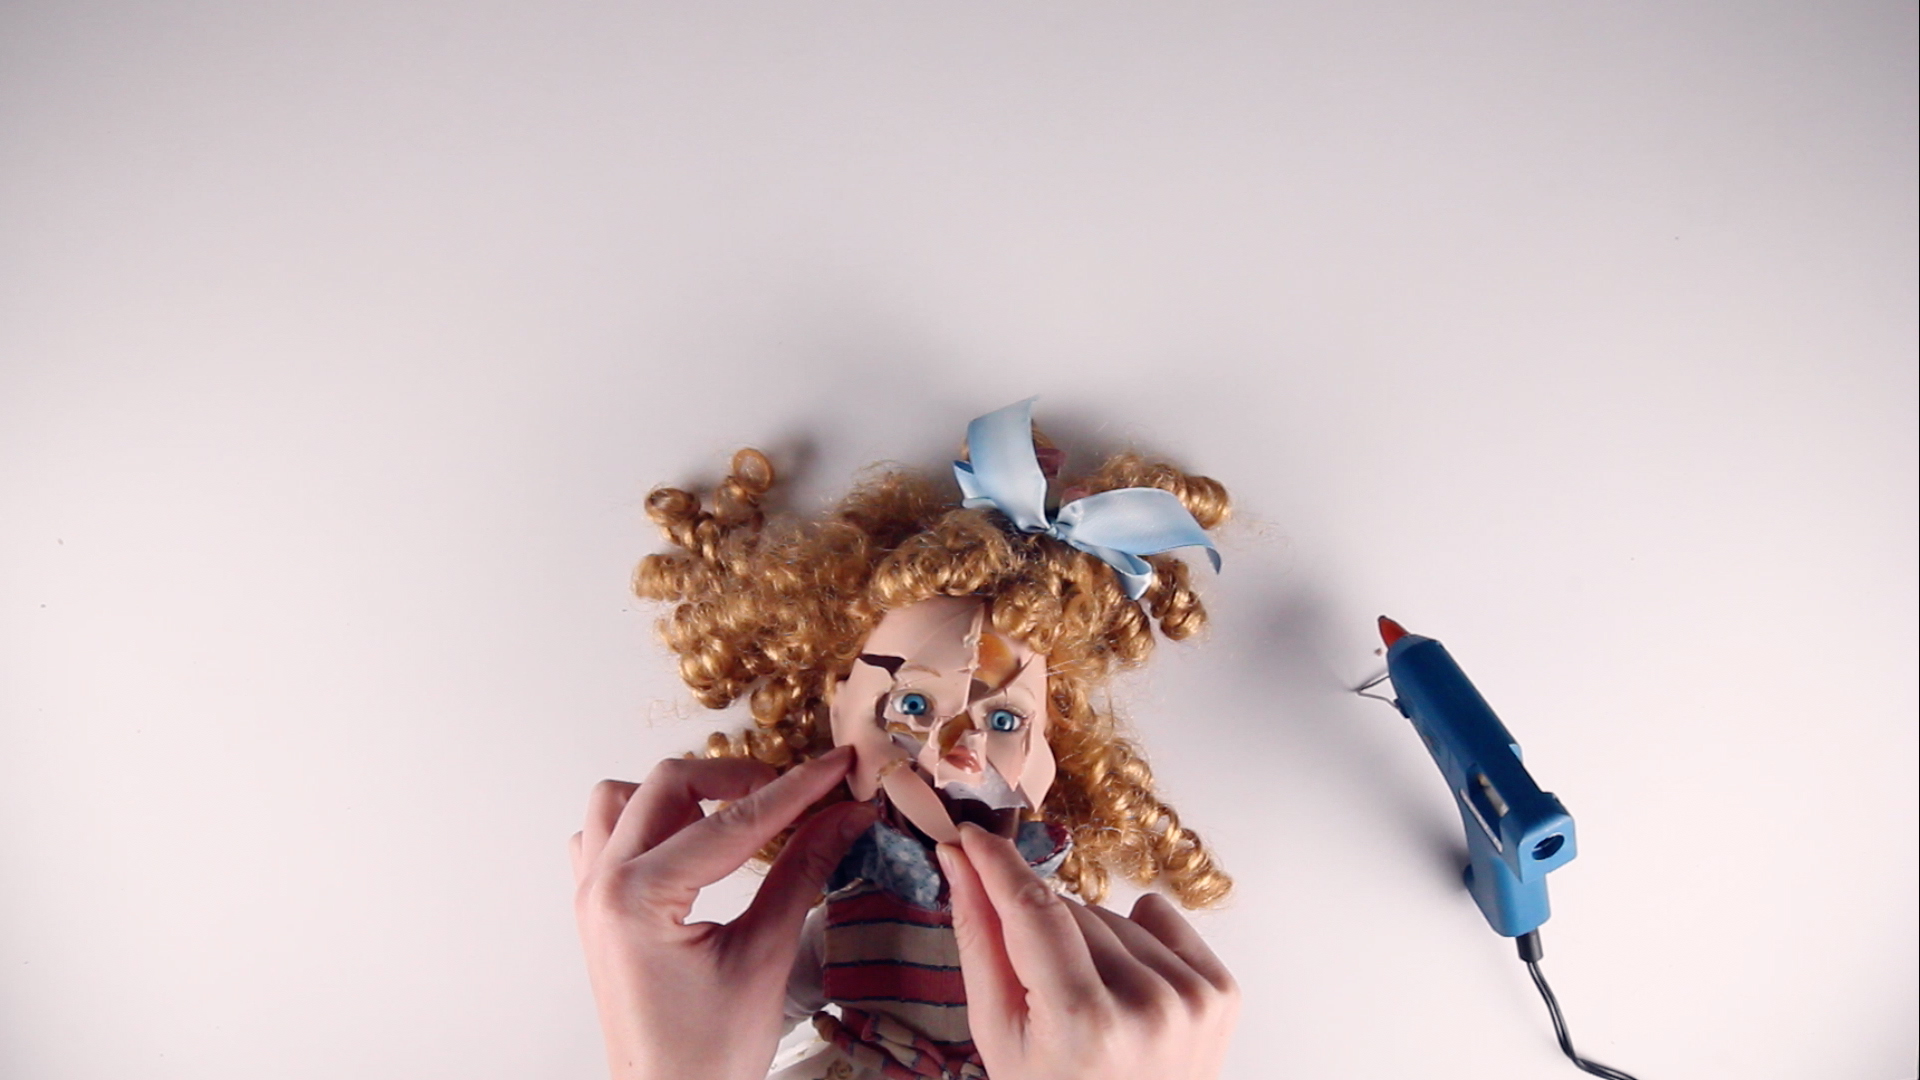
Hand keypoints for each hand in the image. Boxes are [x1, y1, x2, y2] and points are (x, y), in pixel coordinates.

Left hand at [569, 748, 877, 1079]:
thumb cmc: (710, 1052)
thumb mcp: (766, 958)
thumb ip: (803, 873)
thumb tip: (847, 815)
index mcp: (638, 899)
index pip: (730, 822)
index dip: (794, 789)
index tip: (837, 763)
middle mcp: (602, 885)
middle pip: (667, 784)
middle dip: (739, 779)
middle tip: (797, 792)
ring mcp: (589, 894)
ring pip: (624, 798)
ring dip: (683, 793)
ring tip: (738, 815)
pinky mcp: (594, 909)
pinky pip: (604, 834)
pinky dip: (646, 821)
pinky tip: (689, 844)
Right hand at [937, 823, 1239, 1079]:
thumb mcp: (998, 1035)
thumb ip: (979, 941)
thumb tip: (959, 860)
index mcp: (1083, 1023)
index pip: (1033, 911)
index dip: (998, 865)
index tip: (972, 835)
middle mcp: (1146, 1006)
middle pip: (1071, 911)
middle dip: (1043, 931)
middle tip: (1042, 990)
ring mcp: (1191, 999)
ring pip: (1113, 916)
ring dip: (1091, 942)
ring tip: (1087, 1002)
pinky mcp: (1220, 993)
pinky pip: (1161, 921)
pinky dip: (1137, 941)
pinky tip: (1125, 988)